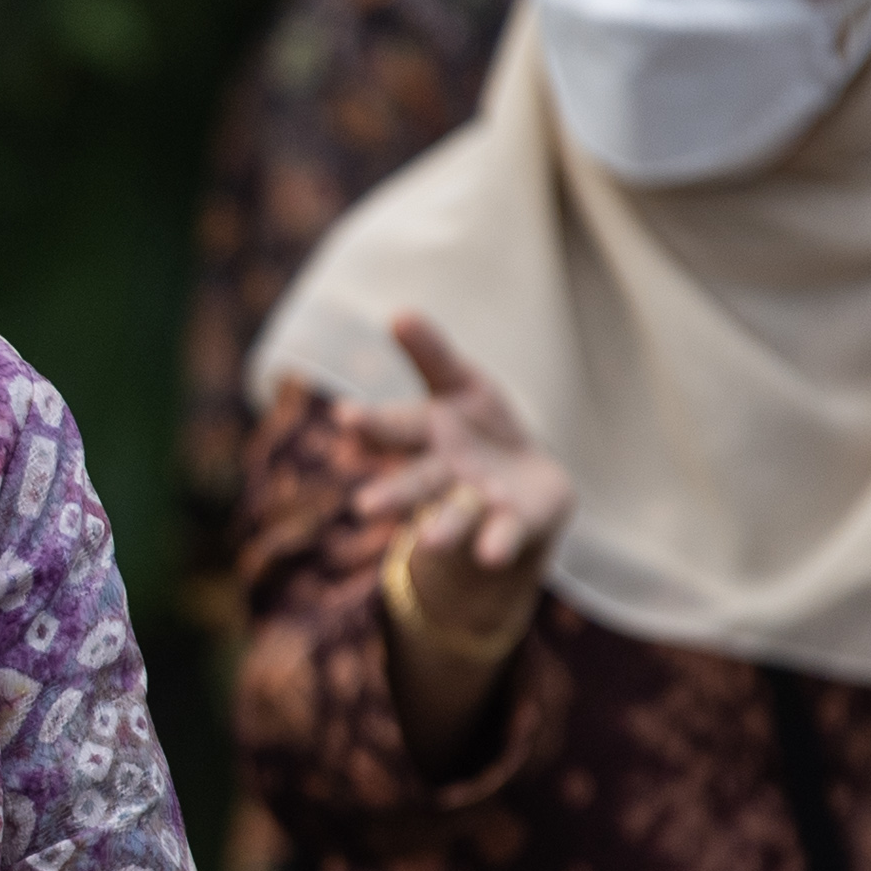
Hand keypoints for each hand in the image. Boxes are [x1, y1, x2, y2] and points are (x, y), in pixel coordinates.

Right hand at [347, 313, 574, 661]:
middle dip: (394, 494)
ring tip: (432, 542)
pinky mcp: (511, 523)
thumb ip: (430, 353)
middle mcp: (442, 474)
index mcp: (426, 435)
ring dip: (443, 528)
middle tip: (365, 508)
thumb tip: (396, 313)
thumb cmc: (478, 427)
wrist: (524, 487)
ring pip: (455, 514)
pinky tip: (492, 556)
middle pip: (417, 482)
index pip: (397, 427)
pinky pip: (504, 533)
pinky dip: (496, 543)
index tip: (345, 419)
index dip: (372, 424)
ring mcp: (476, 502)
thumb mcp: (459, 383)